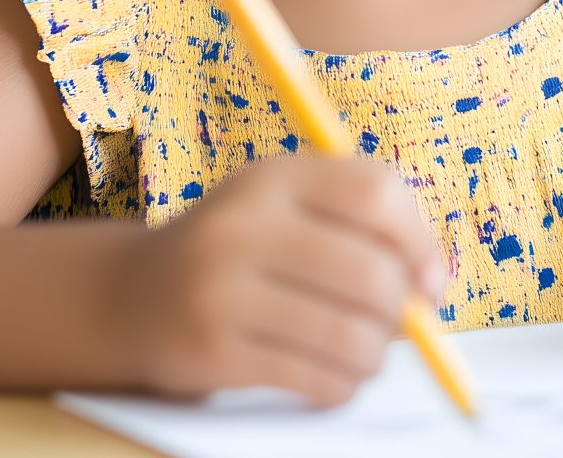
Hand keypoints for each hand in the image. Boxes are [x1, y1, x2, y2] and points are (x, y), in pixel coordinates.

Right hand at [105, 156, 443, 406]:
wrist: (131, 296)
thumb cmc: (241, 251)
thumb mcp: (289, 208)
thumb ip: (363, 226)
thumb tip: (431, 286)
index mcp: (273, 177)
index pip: (375, 194)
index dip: (418, 241)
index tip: (429, 280)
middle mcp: (242, 227)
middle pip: (370, 274)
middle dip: (401, 312)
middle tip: (395, 327)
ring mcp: (221, 292)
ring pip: (349, 336)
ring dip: (374, 355)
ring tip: (363, 352)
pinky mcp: (211, 352)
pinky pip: (314, 379)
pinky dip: (340, 385)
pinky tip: (330, 376)